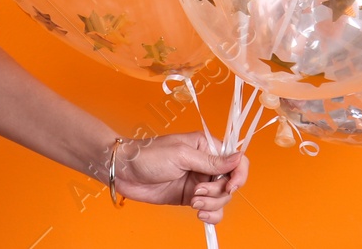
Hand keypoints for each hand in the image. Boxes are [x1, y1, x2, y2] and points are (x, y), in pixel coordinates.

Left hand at [112, 131, 248, 224]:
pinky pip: (212, 209)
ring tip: (193, 201)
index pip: (236, 160)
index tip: (230, 186)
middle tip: (198, 191)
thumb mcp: (180, 155)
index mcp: (205, 147)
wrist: (123, 172)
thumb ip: (210, 160)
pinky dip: (211, 215)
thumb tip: (239, 157)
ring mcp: (199, 182)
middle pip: (230, 183)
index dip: (239, 174)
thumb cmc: (147, 155)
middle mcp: (205, 164)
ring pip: (222, 199)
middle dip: (218, 191)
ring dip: (212, 204)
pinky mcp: (191, 197)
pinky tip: (200, 215)